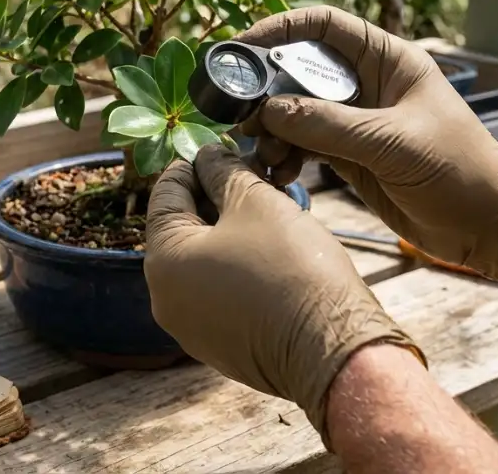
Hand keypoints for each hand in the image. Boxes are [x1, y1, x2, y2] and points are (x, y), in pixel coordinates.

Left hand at [144, 145, 423, 446]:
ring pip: (204, 261)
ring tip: (270, 210)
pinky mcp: (221, 346)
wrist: (333, 348)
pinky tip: (274, 252)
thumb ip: (224, 171)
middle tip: (254, 177)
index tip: (222, 148)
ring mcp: (191, 328)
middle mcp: (165, 299)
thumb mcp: (256, 201)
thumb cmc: (292, 267)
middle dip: (216, 197)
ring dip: (231, 231)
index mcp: (163, 260)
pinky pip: (221, 292)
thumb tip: (209, 156)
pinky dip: (239, 266)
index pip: (166, 193)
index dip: (195, 163)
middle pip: (183, 229)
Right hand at [235, 6, 497, 287]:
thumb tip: (270, 110)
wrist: (490, 228)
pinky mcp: (350, 157)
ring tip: (262, 156)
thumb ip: (330, 125)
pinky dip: (284, 158)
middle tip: (239, 116)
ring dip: (272, 131)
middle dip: (266, 90)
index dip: (279, 29)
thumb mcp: (394, 144)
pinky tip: (278, 175)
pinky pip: (303, 147)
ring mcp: (357, 122)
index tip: (241, 47)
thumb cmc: (461, 172)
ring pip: (296, 113)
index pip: (324, 26)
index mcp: (389, 61)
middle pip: (300, 70)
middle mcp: (368, 85)